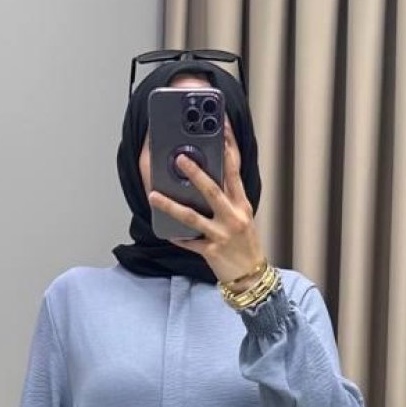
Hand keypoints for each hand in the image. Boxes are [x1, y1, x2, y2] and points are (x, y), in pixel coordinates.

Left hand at [148, 119, 266, 285]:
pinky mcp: (211, 252)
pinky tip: (165, 232)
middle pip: (212, 190)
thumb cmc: (246, 245)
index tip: (221, 129)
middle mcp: (233, 217)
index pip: (235, 171)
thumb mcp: (243, 217)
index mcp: (242, 205)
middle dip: (196, 173)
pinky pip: (190, 242)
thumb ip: (228, 198)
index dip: (229, 148)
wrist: (251, 277)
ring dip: (171, 205)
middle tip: (180, 158)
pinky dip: (178, 238)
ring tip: (154, 195)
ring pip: (193, 217)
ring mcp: (221, 235)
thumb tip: (207, 178)